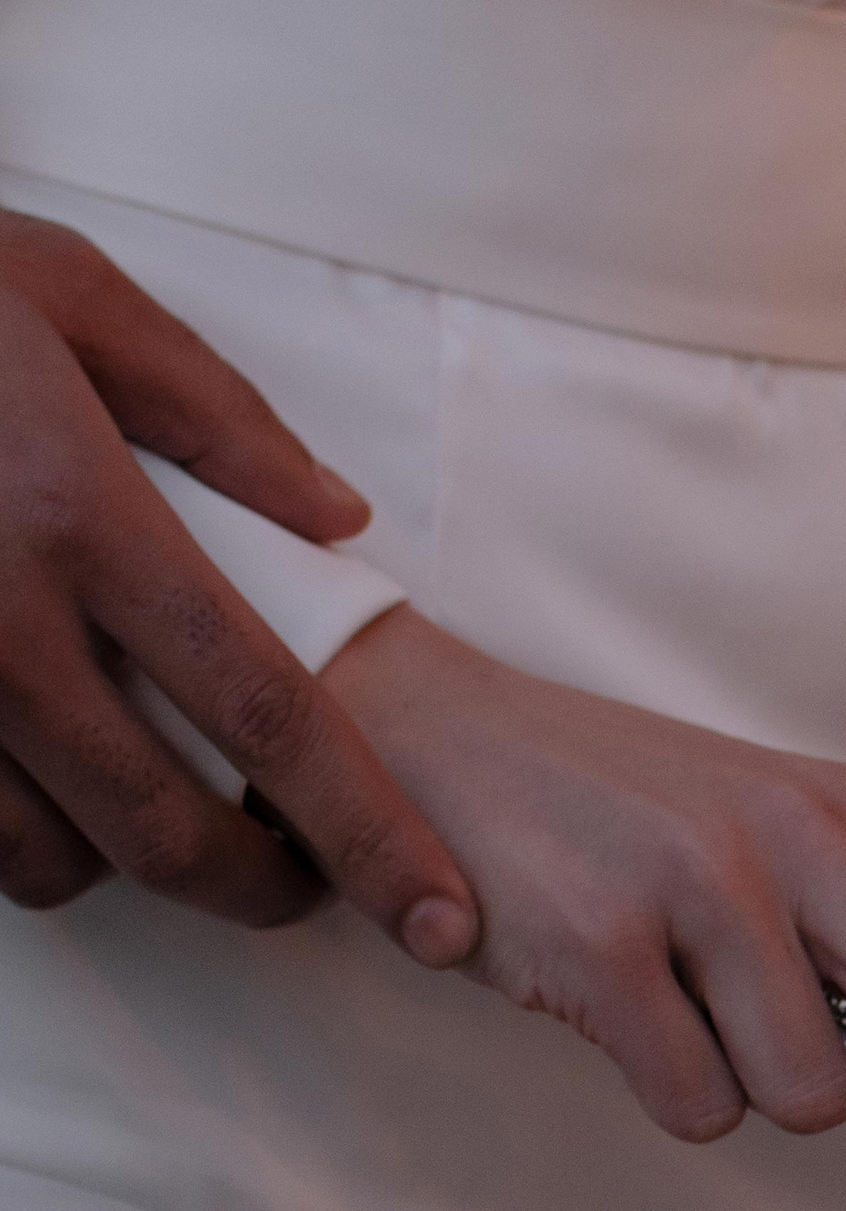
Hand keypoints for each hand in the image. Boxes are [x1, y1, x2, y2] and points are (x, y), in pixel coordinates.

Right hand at [0, 209, 477, 953]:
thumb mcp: (66, 293)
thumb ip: (215, 413)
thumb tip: (337, 520)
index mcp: (81, 515)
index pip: (266, 713)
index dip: (368, 835)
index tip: (439, 916)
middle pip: (164, 832)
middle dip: (260, 893)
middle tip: (308, 885)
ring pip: (49, 861)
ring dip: (132, 867)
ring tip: (173, 812)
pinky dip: (25, 840)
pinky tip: (56, 780)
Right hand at [327, 606, 845, 1210]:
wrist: (425, 737)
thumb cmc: (617, 818)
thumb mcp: (773, 839)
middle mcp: (809, 842)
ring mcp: (708, 887)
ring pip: (808, 1101)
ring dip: (753, 1101)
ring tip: (676, 1016)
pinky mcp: (608, 942)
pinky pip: (696, 1104)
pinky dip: (664, 1091)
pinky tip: (608, 1008)